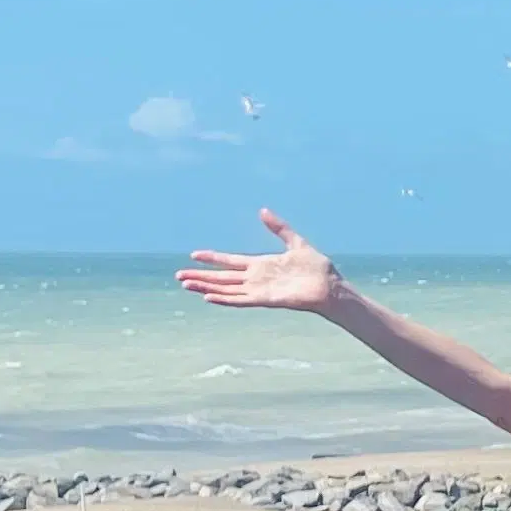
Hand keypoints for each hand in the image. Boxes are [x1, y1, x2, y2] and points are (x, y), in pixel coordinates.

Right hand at [177, 210, 345, 315]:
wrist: (330, 286)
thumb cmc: (317, 269)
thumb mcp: (296, 242)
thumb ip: (279, 228)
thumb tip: (263, 210)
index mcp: (261, 264)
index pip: (230, 261)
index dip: (213, 258)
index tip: (194, 255)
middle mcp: (256, 278)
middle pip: (223, 277)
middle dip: (201, 276)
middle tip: (179, 276)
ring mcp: (259, 290)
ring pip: (226, 289)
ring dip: (207, 288)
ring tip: (186, 285)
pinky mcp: (265, 299)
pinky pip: (240, 300)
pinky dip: (225, 299)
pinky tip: (209, 297)